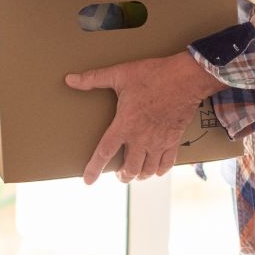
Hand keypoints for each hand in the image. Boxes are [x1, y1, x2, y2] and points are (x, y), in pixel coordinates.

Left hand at [66, 51, 225, 184]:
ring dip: (139, 175)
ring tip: (135, 174)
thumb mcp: (120, 74)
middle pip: (129, 169)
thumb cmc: (152, 75)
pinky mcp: (174, 140)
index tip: (88, 181)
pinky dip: (159, 171)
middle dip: (122, 175)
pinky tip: (156, 170)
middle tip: (119, 174)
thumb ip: (93, 78)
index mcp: (125, 124)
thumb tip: (69, 79)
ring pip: (147, 170)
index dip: (94, 169)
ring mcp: (159, 142)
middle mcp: (141, 138)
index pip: (104, 152)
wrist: (185, 78)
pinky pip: (166, 164)